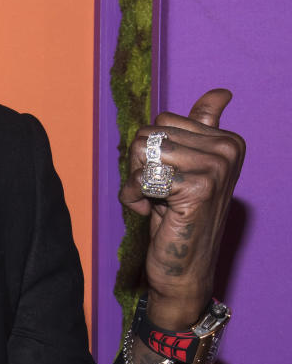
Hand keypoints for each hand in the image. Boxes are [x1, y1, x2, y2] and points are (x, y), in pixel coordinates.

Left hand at [120, 89, 244, 328]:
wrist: (183, 270)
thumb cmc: (178, 219)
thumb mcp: (187, 167)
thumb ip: (201, 129)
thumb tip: (221, 92)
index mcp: (227, 140)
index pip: (163, 119)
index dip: (151, 152)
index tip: (168, 180)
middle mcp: (228, 150)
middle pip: (150, 133)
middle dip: (140, 165)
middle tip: (157, 194)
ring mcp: (217, 168)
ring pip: (143, 151)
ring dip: (136, 181)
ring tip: (154, 202)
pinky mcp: (199, 188)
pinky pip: (143, 177)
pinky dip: (135, 197)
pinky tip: (151, 213)